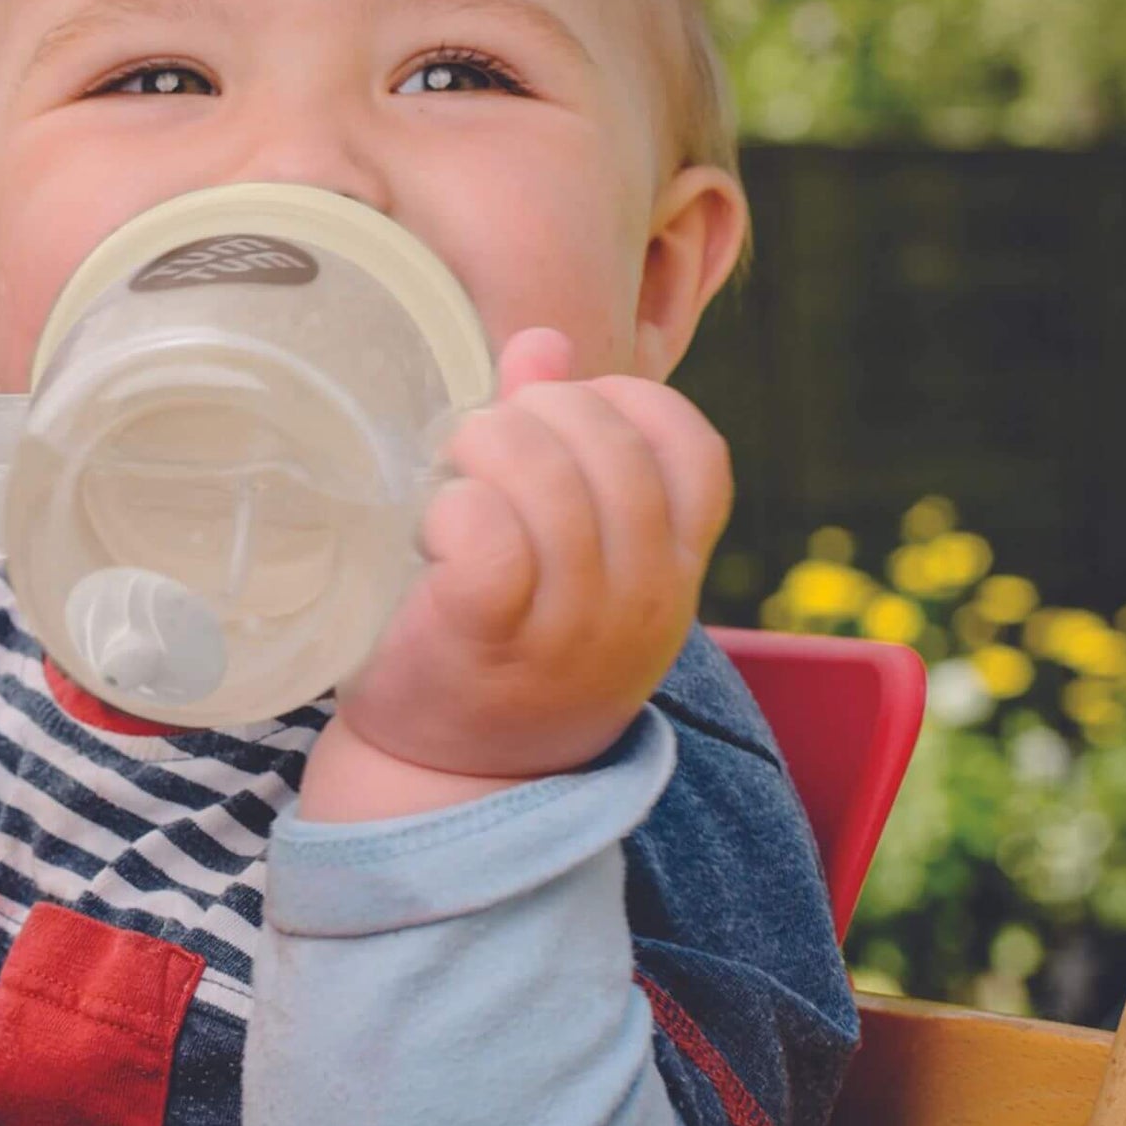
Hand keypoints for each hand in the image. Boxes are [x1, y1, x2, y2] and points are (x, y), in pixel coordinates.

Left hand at [324, 327, 731, 796]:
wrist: (453, 783)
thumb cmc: (509, 645)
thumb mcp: (565, 552)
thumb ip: (559, 440)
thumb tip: (543, 343)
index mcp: (672, 567)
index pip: (693, 447)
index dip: (622, 403)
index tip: (558, 421)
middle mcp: (641, 597)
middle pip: (609, 445)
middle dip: (532, 414)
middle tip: (480, 446)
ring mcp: (571, 626)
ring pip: (545, 480)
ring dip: (481, 451)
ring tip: (450, 480)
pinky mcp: (487, 638)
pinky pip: (487, 535)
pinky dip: (452, 509)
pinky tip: (432, 532)